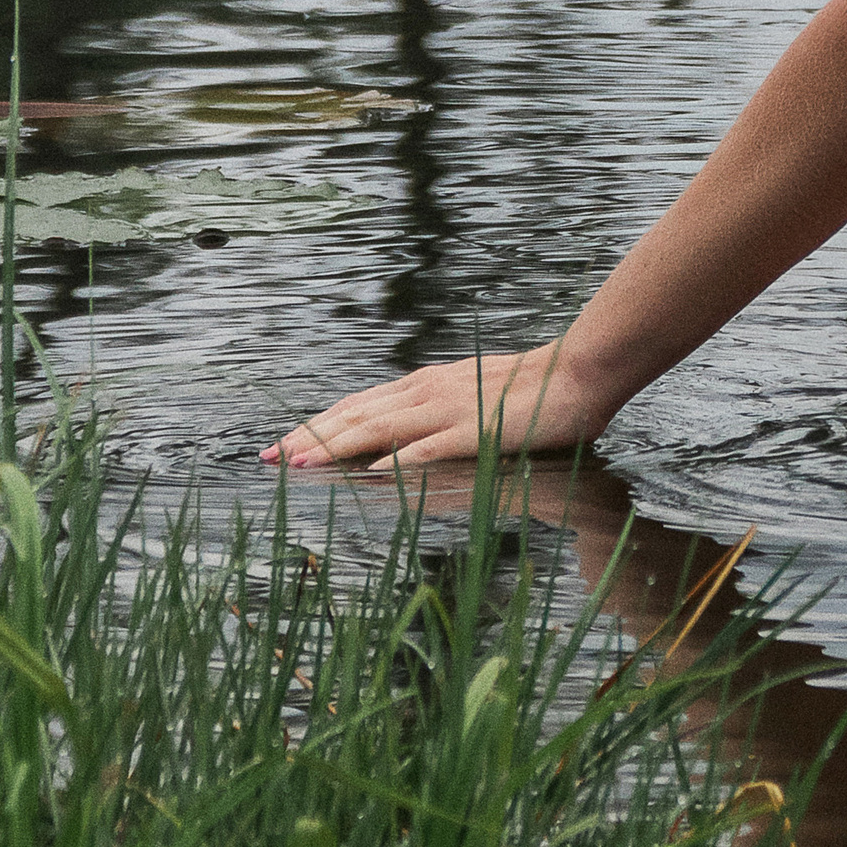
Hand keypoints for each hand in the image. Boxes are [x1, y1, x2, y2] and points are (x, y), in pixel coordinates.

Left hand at [264, 336, 610, 472]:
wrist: (580, 372)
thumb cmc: (530, 389)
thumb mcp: (469, 396)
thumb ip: (433, 414)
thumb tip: (393, 440)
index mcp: (425, 386)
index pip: (357, 406)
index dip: (316, 425)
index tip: (280, 445)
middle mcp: (428, 393)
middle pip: (356, 416)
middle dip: (308, 438)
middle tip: (266, 458)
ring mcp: (451, 410)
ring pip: (381, 428)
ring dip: (335, 446)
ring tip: (298, 464)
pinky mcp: (479, 430)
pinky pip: (432, 447)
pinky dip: (400, 460)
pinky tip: (373, 473)